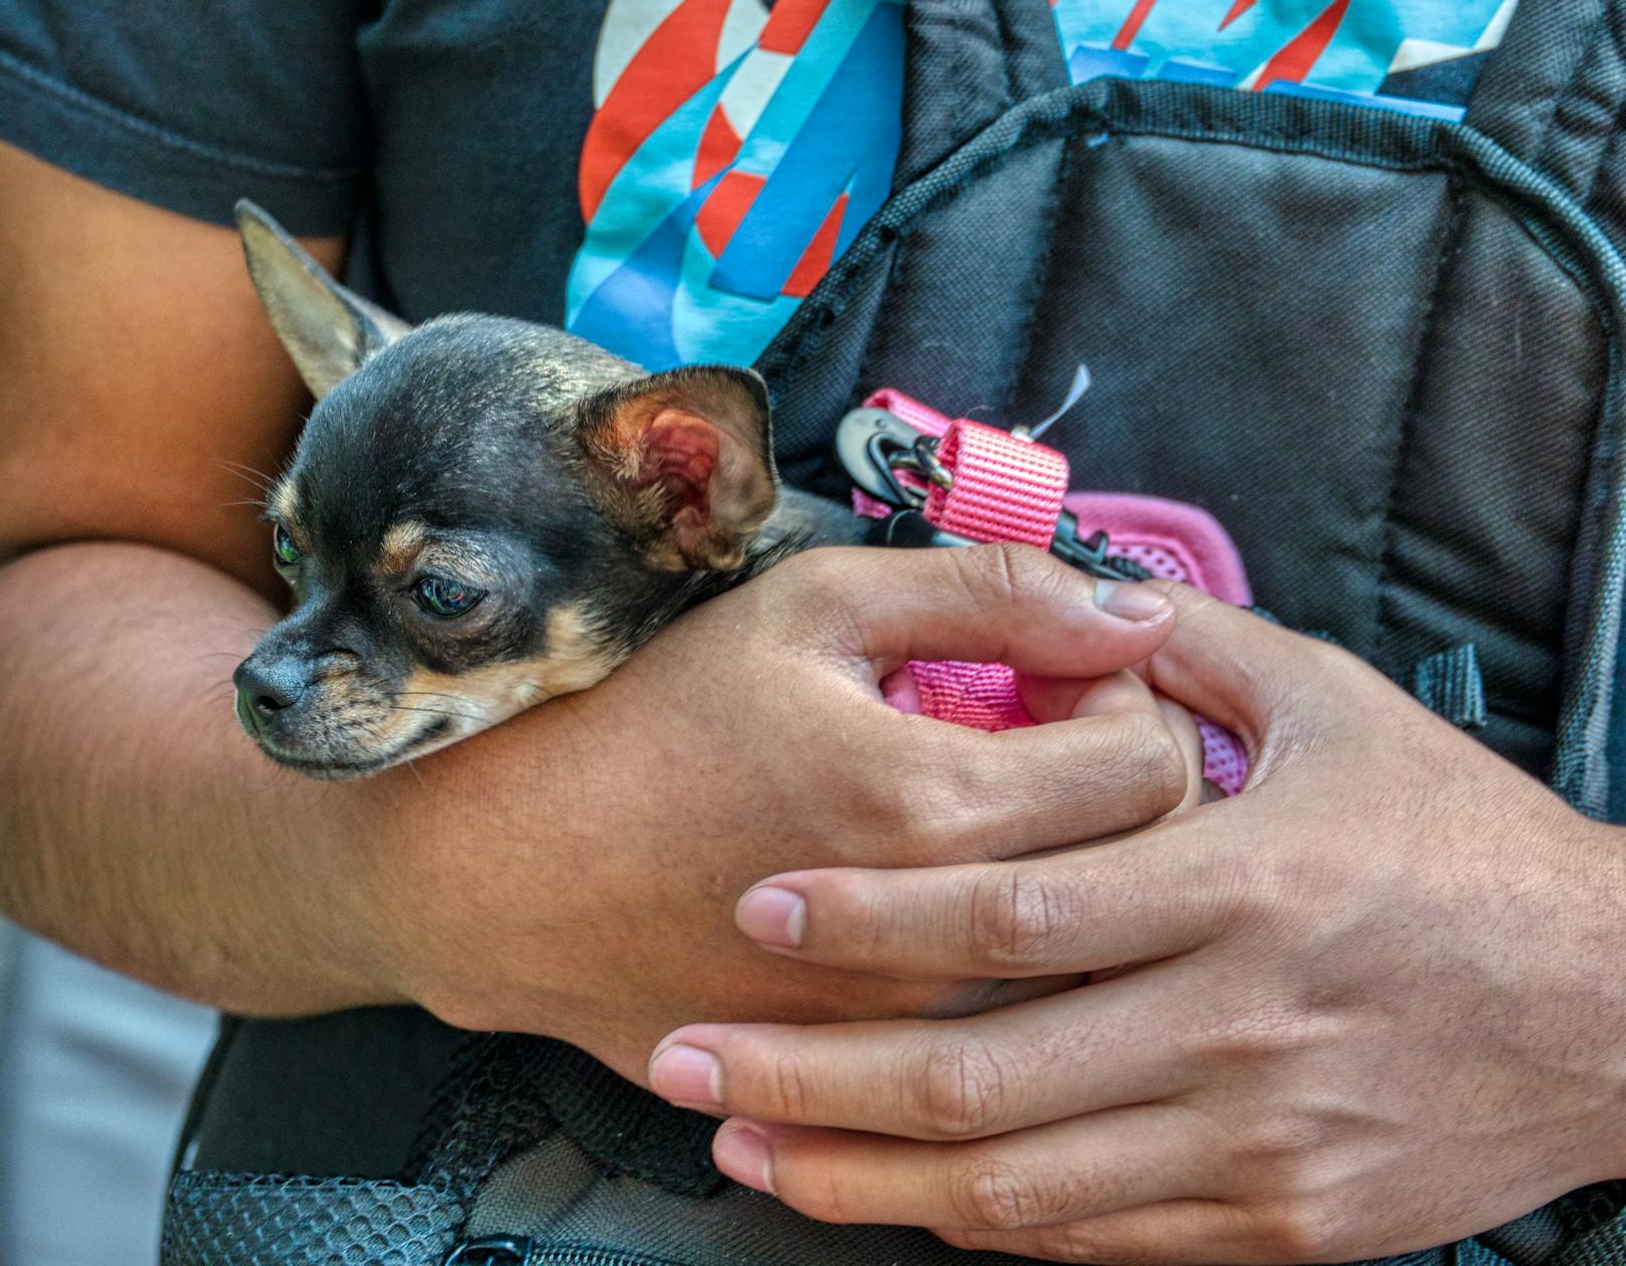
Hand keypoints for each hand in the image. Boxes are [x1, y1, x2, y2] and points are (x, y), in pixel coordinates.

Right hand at [344, 544, 1198, 1082]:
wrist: (509, 873)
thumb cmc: (650, 722)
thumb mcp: (809, 607)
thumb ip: (985, 592)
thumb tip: (1130, 608)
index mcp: (939, 806)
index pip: (1151, 764)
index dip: (1127, 699)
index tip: (1060, 676)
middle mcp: (946, 938)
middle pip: (1140, 871)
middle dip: (1117, 787)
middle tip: (1040, 737)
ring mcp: (910, 1024)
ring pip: (1085, 957)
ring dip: (1070, 876)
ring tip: (987, 813)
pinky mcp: (869, 1068)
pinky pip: (1005, 1020)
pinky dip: (1008, 952)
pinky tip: (941, 892)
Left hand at [651, 583, 1625, 1260]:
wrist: (1619, 1013)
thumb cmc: (1464, 848)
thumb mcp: (1342, 711)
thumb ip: (1192, 653)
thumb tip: (1074, 596)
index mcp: (1235, 888)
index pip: (1008, 913)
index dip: (866, 918)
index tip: (755, 909)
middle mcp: (1230, 1029)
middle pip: (978, 1077)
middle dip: (809, 1075)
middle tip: (691, 1061)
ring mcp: (1251, 1147)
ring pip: (1015, 1190)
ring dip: (860, 1177)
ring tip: (746, 1152)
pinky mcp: (1275, 1227)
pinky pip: (1093, 1242)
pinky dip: (979, 1223)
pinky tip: (891, 1195)